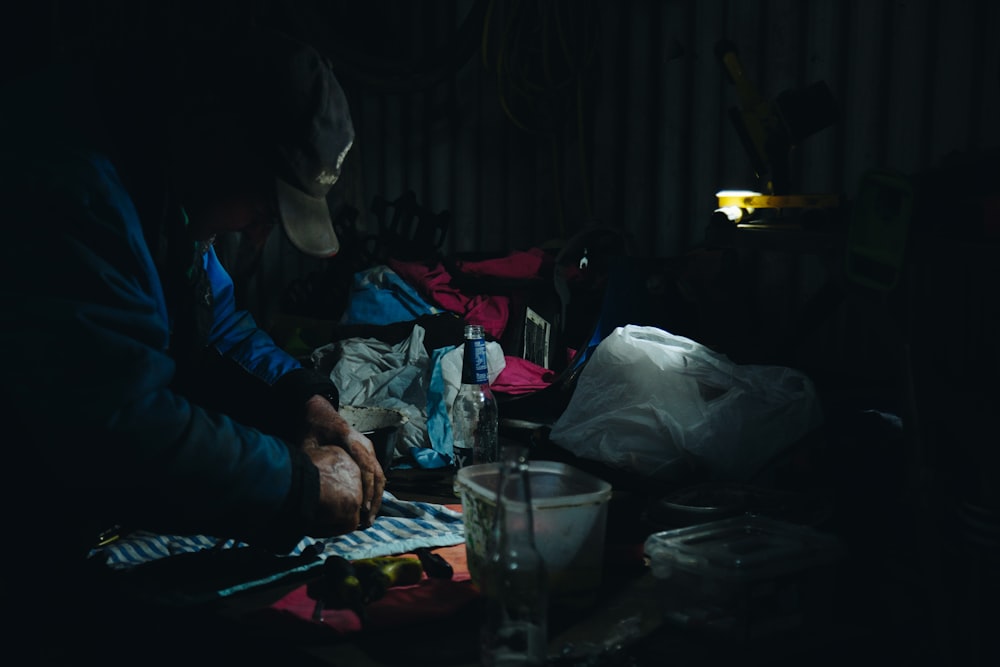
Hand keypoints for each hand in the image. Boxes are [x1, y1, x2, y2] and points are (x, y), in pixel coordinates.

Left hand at [301, 395, 385, 526]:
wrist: (318, 412)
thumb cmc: (312, 427)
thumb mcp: (307, 443)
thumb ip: (311, 463)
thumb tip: (312, 488)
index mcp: (351, 439)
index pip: (366, 466)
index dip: (366, 489)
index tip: (364, 508)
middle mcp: (365, 444)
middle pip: (377, 474)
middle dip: (375, 499)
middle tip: (367, 521)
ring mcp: (368, 448)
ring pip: (380, 476)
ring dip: (377, 497)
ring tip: (369, 519)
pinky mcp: (367, 454)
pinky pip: (376, 474)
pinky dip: (374, 491)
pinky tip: (368, 507)